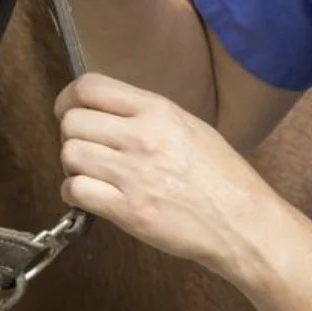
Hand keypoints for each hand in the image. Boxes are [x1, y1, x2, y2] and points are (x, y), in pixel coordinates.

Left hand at [55, 72, 281, 279]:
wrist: (244, 222)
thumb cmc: (222, 177)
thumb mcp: (190, 126)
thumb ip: (147, 114)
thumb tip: (106, 111)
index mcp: (158, 110)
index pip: (90, 87)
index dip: (68, 99)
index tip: (67, 110)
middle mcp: (142, 137)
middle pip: (72, 122)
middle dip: (71, 135)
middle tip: (85, 149)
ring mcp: (134, 174)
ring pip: (70, 155)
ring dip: (72, 166)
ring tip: (90, 174)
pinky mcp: (129, 211)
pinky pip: (76, 191)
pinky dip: (74, 193)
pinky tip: (88, 196)